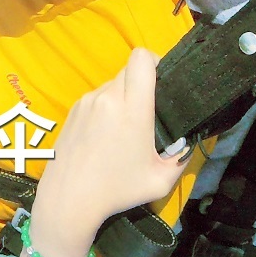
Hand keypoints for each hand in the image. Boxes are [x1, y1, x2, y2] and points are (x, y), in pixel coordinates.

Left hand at [33, 49, 187, 235]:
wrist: (68, 198)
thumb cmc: (117, 190)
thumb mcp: (161, 181)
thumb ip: (180, 158)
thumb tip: (186, 144)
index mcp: (132, 109)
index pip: (142, 58)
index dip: (155, 61)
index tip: (163, 81)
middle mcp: (108, 97)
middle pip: (129, 69)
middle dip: (142, 82)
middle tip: (149, 108)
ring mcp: (87, 101)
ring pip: (112, 84)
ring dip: (123, 97)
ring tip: (125, 128)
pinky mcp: (73, 109)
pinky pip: (97, 97)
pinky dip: (106, 108)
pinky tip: (104, 134)